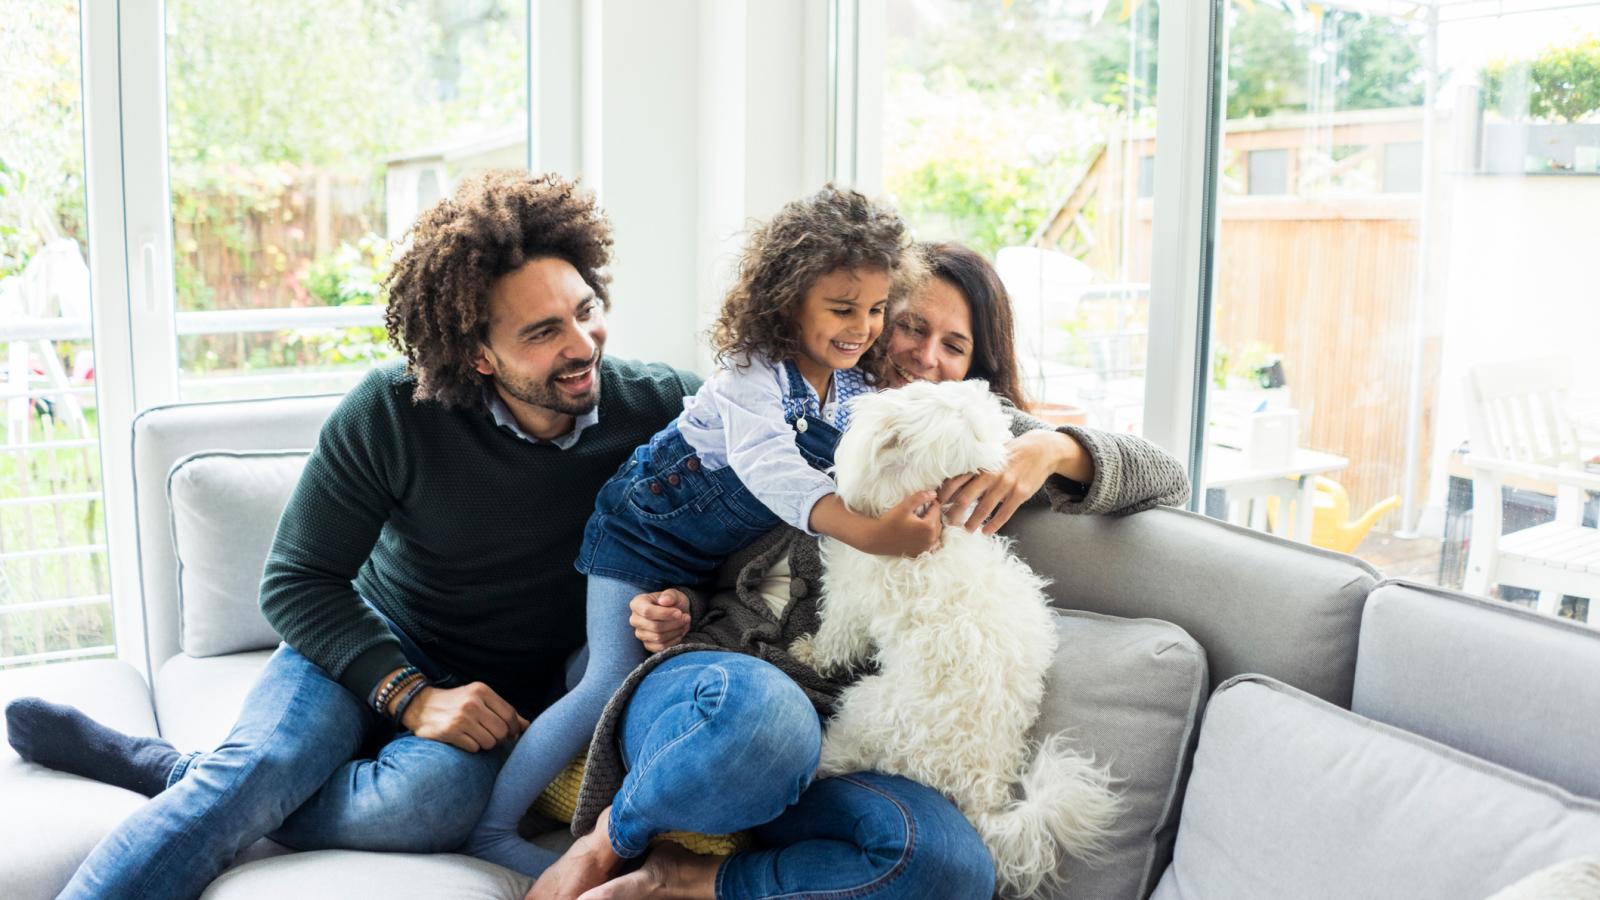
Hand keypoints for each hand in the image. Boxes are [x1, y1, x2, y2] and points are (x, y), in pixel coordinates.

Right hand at [400, 681, 526, 752]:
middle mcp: (472, 703)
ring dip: (484, 744)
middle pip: (501, 731)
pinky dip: (471, 747)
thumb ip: (503, 711)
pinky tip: (462, 739)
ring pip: (489, 742)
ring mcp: (461, 718)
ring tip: (473, 736)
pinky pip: (474, 748)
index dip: (513, 729)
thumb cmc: (455, 703)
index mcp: (482, 691)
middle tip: (489, 736)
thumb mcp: (479, 699)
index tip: (510, 734)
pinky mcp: (450, 732)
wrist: (420, 705)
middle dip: (499, 738)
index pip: (510, 715)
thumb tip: (527, 726)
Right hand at [630, 589, 690, 651]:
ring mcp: (640, 634)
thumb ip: (670, 595)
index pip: (647, 611)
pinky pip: (661, 647)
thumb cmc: (673, 602)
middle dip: (674, 623)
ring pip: (659, 637)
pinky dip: (674, 640)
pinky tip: (680, 632)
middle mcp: (635, 619)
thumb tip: (664, 601)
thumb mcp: (674, 594)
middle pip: (654, 626)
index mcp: (637, 603)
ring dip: (676, 631)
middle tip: (686, 618)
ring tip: (685, 623)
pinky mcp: (647, 645)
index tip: (679, 613)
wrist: (676, 613)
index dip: (665, 614)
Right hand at [863, 490, 942, 556]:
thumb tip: (934, 494)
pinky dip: (929, 537)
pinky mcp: (921, 553)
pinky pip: (931, 543)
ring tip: (919, 520)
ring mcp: (926, 548)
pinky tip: (919, 533)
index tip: (921, 501)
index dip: (930, 502)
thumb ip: (920, 497)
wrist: (877, 538)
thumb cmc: (890, 521)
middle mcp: (931, 539)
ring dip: (932, 525)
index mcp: (929, 526)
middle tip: (920, 510)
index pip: (937, 509)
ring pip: (936, 532)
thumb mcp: (905, 506)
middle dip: (932, 514)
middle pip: (938, 521)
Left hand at [938, 430, 1087, 533]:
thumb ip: (975, 472)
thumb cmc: (1010, 456)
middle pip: (965, 498)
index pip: (955, 482)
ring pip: (984, 509)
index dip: (944, 496)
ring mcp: (1006, 484)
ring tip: (966, 530)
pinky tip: (986, 531)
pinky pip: (1004, 513)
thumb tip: (953, 488)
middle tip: (948, 524)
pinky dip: (993, 525)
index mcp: (980, 465)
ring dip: (972, 522)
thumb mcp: (991, 459)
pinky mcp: (1020, 493)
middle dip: (954, 513)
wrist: (1040, 450)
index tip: (937, 507)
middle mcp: (991, 474)